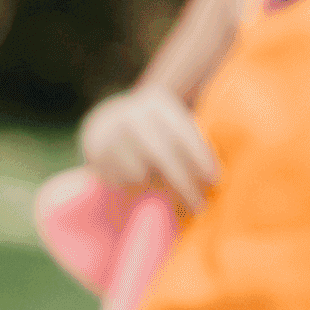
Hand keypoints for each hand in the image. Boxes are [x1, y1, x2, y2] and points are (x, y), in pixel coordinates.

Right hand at [80, 85, 220, 210]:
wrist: (107, 120)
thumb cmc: (157, 129)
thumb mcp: (174, 123)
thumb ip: (192, 141)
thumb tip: (215, 176)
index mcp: (157, 104)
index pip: (182, 132)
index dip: (200, 157)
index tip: (215, 180)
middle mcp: (131, 116)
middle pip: (162, 155)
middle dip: (184, 184)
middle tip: (199, 206)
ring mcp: (109, 135)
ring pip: (141, 175)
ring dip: (160, 193)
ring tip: (174, 200)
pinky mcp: (94, 155)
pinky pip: (122, 184)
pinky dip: (137, 193)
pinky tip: (146, 190)